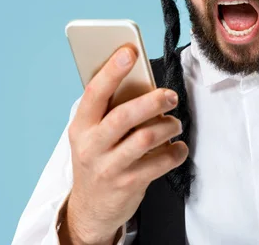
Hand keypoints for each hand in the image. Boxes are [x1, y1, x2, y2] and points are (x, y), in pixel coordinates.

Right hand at [59, 45, 187, 244]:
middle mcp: (91, 145)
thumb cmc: (98, 158)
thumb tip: (141, 78)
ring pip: (145, 139)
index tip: (130, 51)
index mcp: (80, 126)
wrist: (91, 208)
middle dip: (152, 101)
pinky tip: (178, 148)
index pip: (95, 92)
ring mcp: (108, 167)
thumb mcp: (93, 133)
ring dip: (168, 126)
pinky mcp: (128, 184)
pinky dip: (175, 152)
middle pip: (124, 116)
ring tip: (175, 124)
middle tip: (171, 96)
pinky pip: (159, 163)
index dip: (112, 70)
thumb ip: (111, 109)